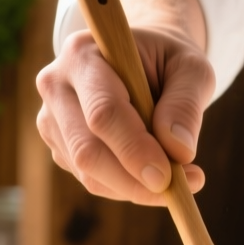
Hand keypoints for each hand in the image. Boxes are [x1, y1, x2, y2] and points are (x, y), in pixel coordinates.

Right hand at [34, 0, 213, 205]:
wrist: (143, 59)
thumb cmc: (169, 61)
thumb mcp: (191, 68)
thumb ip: (186, 104)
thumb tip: (179, 150)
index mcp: (84, 55)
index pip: (103, 113)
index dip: (134, 149)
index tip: (168, 176)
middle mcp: (57, 85)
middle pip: (87, 150)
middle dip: (134, 180)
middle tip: (181, 190)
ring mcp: (52, 118)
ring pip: (88, 172)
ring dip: (135, 187)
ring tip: (178, 178)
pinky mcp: (59, 144)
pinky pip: (92, 180)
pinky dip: (127, 186)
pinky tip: (152, 171)